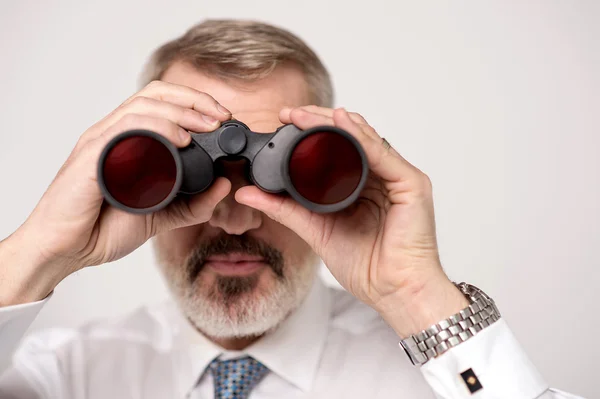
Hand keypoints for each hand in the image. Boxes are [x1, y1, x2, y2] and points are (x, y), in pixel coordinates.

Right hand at [0, 81, 232, 304]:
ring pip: (142, 107)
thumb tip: (224, 185)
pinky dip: (156, 130)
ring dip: (180, 112)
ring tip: (206, 126)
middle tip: (221, 117)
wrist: (66, 250)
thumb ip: (193, 204)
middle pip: (154, 94)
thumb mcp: (162, 216)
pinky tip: (180, 141)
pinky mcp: (91, 159)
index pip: (161, 101)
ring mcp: (100, 143)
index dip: (194, 102)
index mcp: (128, 141)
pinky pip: (124, 132)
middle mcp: (113, 135)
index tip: (222, 118)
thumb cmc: (103, 228)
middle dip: (194, 100)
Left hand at [236, 106, 467, 336]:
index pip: (338, 147)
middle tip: (289, 113)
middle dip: (319, 120)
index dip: (312, 132)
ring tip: (305, 114)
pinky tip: (342, 123)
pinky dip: (361, 136)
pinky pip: (383, 154)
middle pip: (351, 136)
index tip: (283, 121)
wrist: (392, 291)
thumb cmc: (366, 266)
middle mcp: (381, 176)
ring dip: (334, 122)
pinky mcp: (412, 184)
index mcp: (362, 185)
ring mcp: (398, 177)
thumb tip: (246, 193)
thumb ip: (284, 209)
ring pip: (365, 138)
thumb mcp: (315, 230)